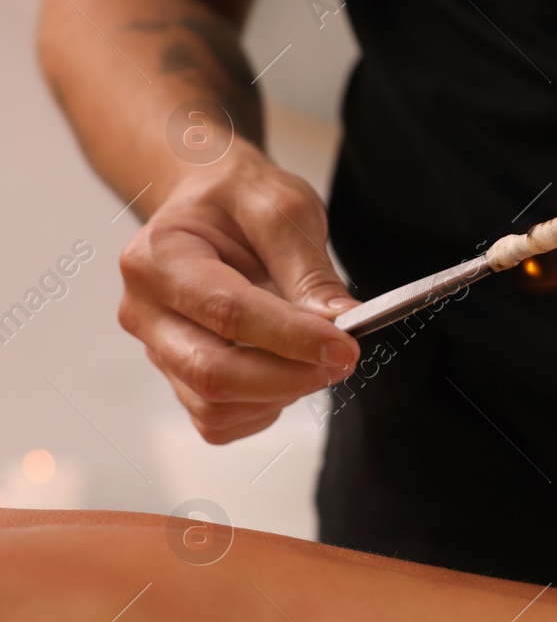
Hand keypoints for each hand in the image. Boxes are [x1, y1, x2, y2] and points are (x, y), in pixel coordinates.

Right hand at [117, 147, 360, 442]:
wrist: (204, 205)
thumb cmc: (236, 200)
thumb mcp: (281, 205)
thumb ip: (309, 266)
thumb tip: (341, 321)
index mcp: (159, 258)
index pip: (227, 313)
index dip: (292, 337)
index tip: (346, 346)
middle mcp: (146, 310)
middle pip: (213, 372)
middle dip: (291, 376)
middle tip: (344, 359)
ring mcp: (157, 350)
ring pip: (217, 406)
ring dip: (281, 392)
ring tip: (313, 353)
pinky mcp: (177, 379)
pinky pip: (220, 420)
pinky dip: (264, 407)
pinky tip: (286, 368)